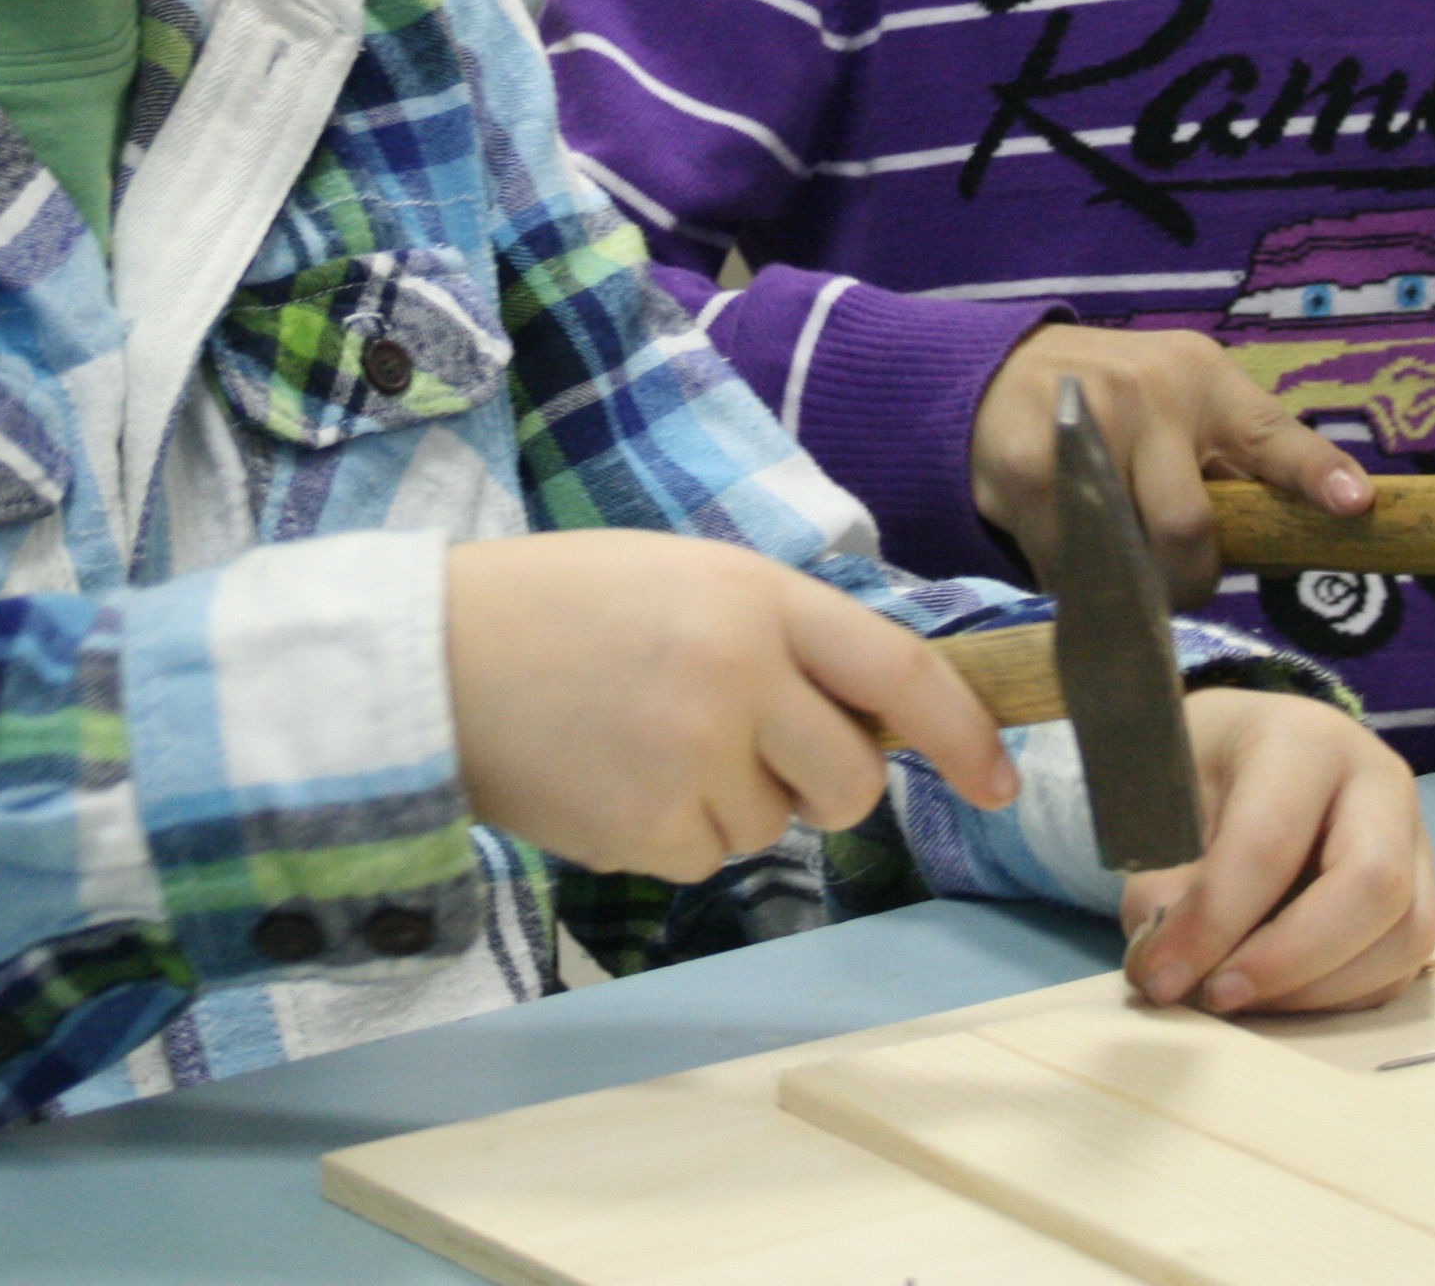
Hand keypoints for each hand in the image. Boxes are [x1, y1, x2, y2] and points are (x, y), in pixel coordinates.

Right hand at [444, 531, 1018, 881]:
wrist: (434, 656)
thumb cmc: (562, 606)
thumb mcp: (687, 577)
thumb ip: (782, 634)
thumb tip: (874, 713)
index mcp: (756, 597)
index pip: (900, 671)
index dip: (965, 734)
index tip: (999, 780)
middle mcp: (740, 676)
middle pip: (853, 779)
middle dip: (829, 786)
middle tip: (758, 754)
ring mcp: (695, 757)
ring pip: (778, 826)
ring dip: (735, 802)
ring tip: (646, 740)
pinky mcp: (648, 828)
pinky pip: (710, 857)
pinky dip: (675, 833)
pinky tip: (615, 777)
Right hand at [970, 323, 1369, 605]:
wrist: (1002, 375)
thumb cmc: (1124, 404)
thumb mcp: (1192, 407)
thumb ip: (1246, 463)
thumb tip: (1325, 528)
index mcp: (1206, 382)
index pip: (1272, 434)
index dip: (1314, 473)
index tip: (1354, 503)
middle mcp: (1147, 393)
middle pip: (1187, 528)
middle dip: (1187, 579)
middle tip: (1176, 582)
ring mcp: (1082, 426)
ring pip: (1122, 558)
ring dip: (1124, 583)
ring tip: (1115, 556)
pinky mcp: (1026, 466)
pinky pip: (1064, 565)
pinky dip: (1070, 577)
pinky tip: (1064, 537)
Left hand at [1117, 688, 1433, 1014]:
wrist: (1242, 751)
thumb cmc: (1197, 769)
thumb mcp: (1159, 802)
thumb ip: (1162, 884)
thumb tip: (1167, 968)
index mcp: (1304, 740)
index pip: (1271, 840)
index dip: (1215, 921)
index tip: (1160, 976)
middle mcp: (1380, 783)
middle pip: (1374, 886)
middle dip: (1289, 961)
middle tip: (1216, 996)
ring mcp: (1415, 840)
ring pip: (1404, 938)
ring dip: (1317, 991)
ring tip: (1240, 997)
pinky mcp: (1421, 893)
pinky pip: (1401, 968)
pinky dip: (1338, 998)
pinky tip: (1276, 994)